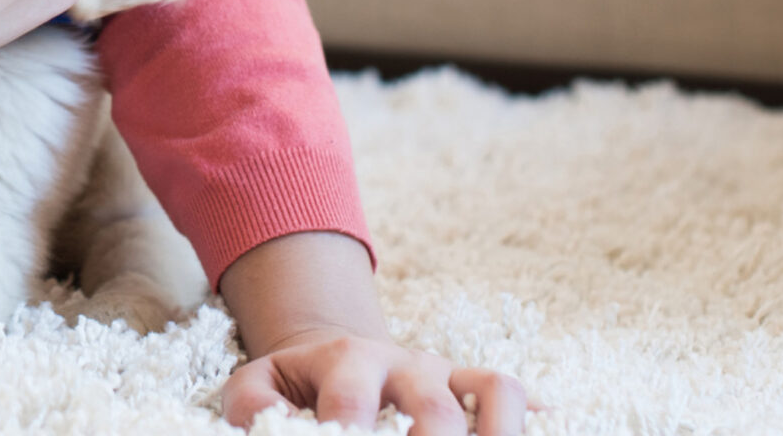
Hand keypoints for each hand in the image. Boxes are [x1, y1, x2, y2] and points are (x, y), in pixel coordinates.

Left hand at [221, 328, 525, 434]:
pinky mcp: (470, 383)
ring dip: (491, 434)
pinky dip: (521, 420)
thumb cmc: (294, 386)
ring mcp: (442, 371)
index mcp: (343, 359)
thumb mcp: (259, 387)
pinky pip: (508, 391)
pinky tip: (531, 433)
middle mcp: (401, 361)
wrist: (331, 354)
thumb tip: (267, 426)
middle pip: (431, 401)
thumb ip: (251, 407)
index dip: (349, 432)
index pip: (351, 400)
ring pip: (488, 390)